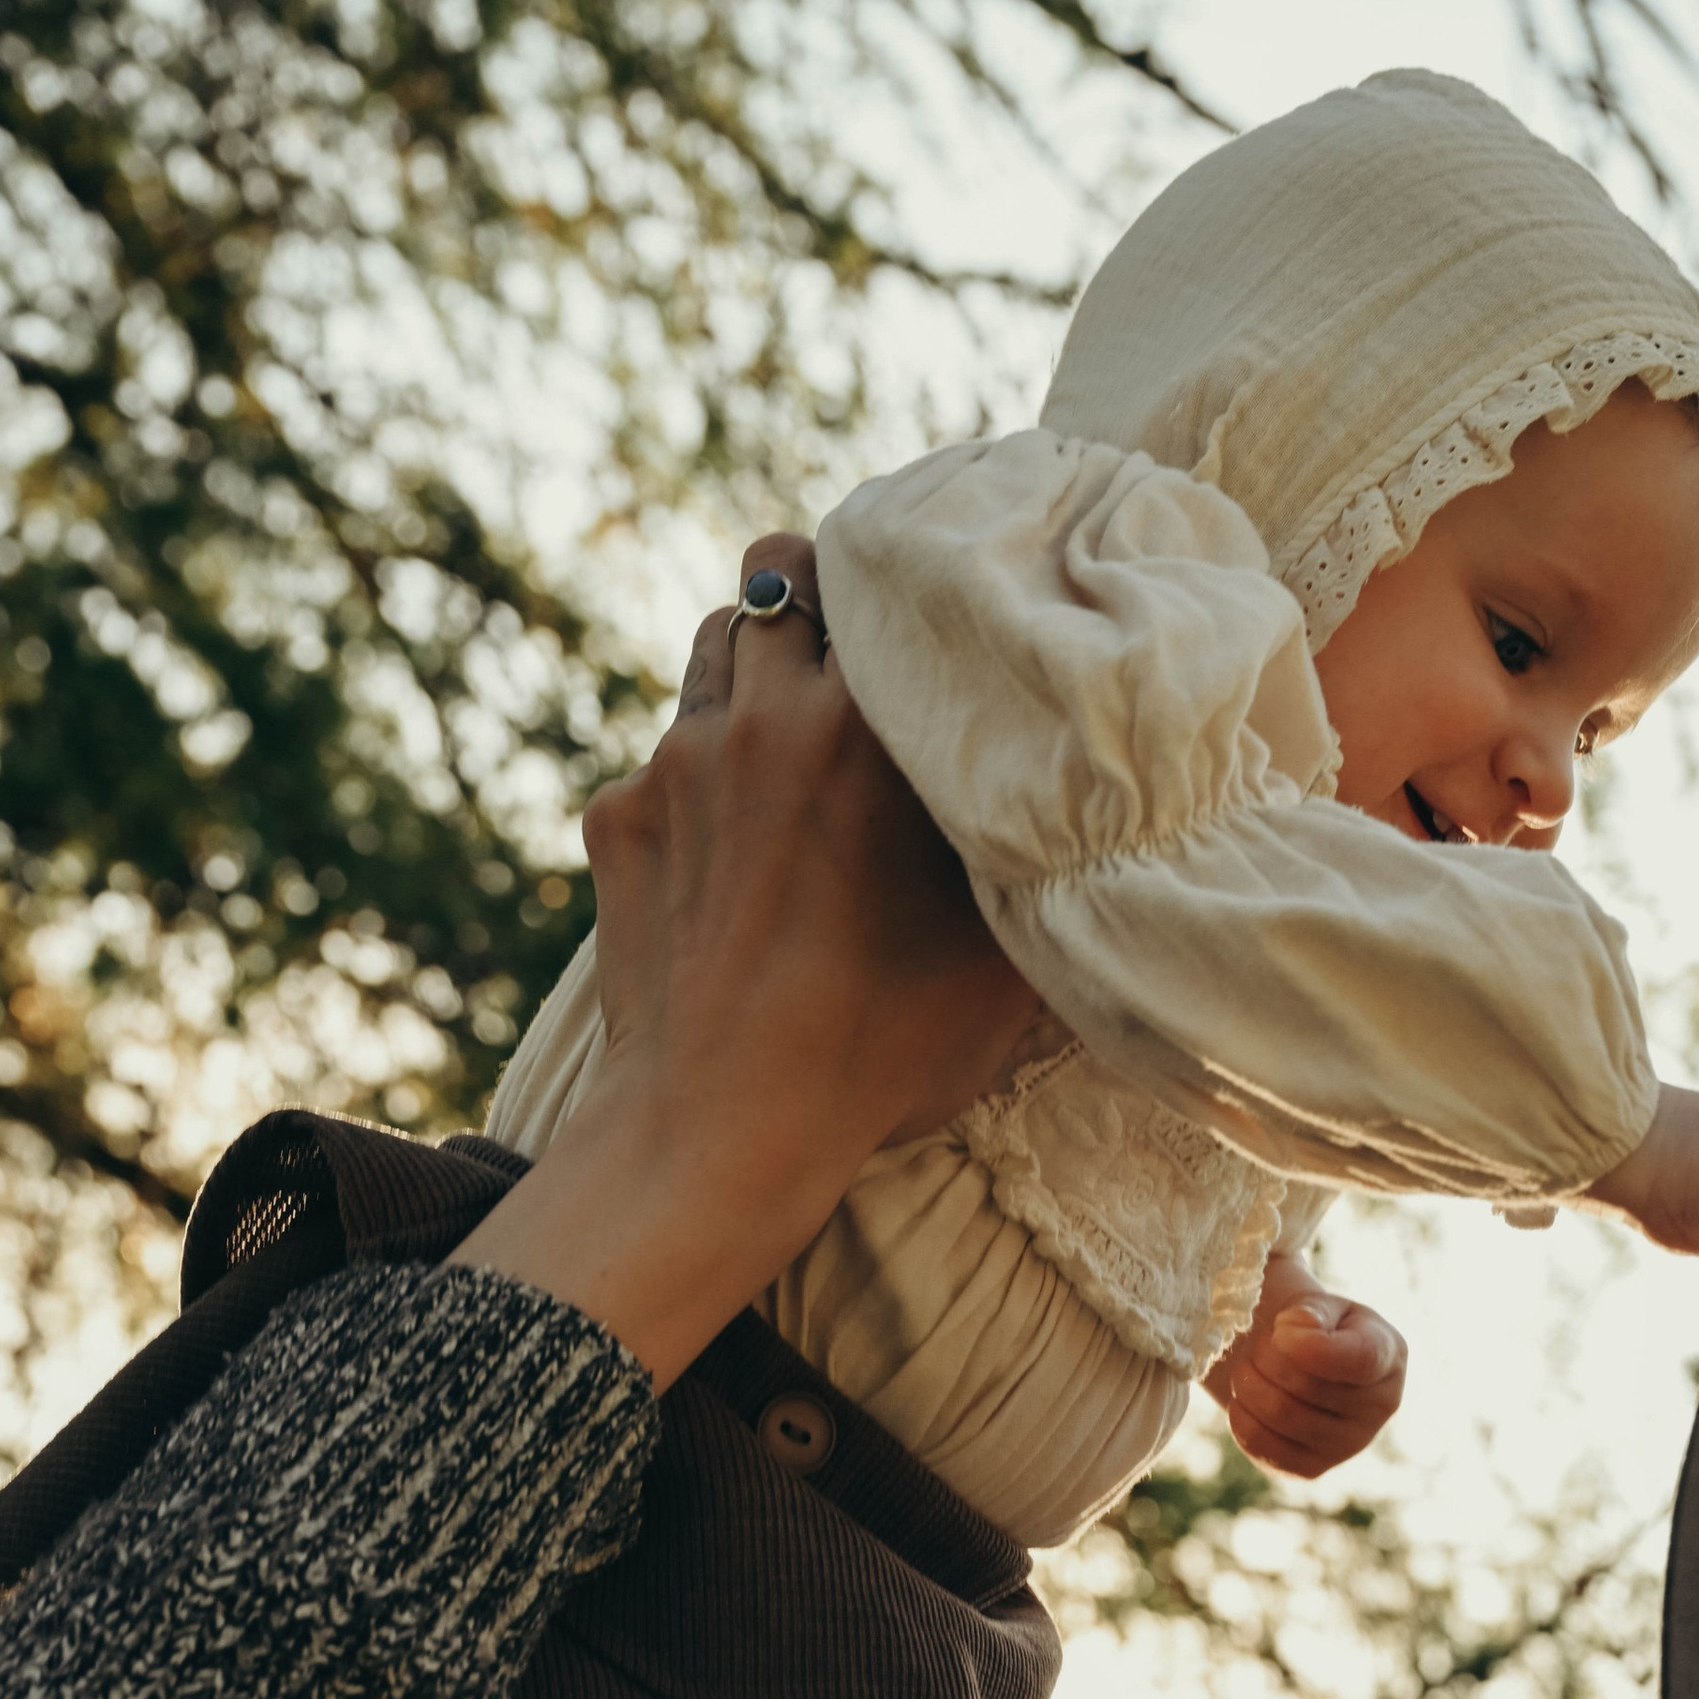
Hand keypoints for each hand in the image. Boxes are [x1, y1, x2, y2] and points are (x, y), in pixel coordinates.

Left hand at [590, 533, 1040, 1179]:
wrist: (720, 1132)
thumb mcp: (998, 964)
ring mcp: (676, 761)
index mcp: (870, 730)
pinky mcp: (618, 817)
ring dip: (756, 671)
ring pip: (716, 645)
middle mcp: (765, 716)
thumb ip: (1029, 862)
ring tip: (793, 742)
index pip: (869, 566)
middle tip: (854, 656)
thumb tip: (1079, 815)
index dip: (895, 576)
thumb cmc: (877, 1056)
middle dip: (817, 600)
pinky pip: (662, 754)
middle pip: (777, 568)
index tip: (923, 604)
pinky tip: (733, 855)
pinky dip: (700, 779)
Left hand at [1206, 1251, 1408, 1476]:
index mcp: (1388, 1357)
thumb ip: (1312, 1311)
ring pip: (1281, 1415)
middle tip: (1259, 1345)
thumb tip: (1301, 1328)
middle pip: (1306, 1385)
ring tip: (1249, 1368)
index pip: (1358, 1359)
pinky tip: (1244, 1400)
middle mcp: (1380, 1407)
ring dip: (1249, 1384)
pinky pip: (1264, 1447)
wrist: (1303, 1368)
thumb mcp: (1320, 1308)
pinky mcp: (1313, 1468)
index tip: (1281, 1329)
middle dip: (1267, 1357)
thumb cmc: (1315, 1330)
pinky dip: (1241, 1418)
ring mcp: (1349, 1445)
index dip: (1309, 1345)